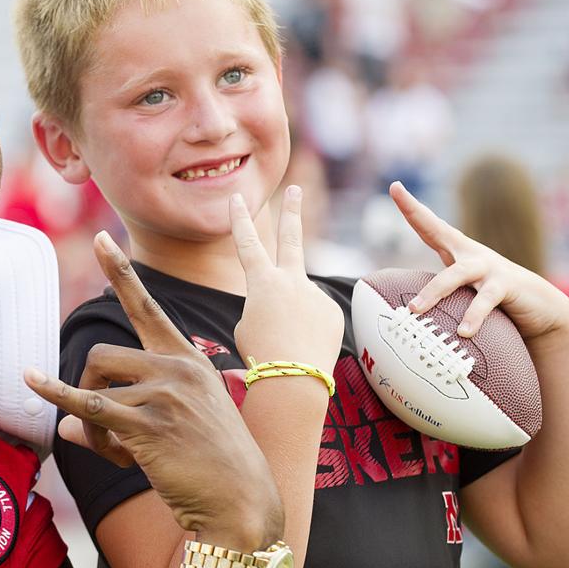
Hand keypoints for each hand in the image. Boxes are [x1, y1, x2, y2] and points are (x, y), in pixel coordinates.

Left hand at [23, 232, 280, 537]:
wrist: (243, 505)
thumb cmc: (210, 469)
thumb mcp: (170, 430)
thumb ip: (118, 418)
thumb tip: (65, 426)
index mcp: (188, 360)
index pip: (148, 307)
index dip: (122, 272)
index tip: (104, 239)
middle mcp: (178, 368)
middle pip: (102, 355)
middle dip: (89, 390)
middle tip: (105, 431)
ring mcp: (165, 394)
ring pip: (96, 390)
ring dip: (94, 427)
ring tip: (117, 454)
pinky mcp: (149, 425)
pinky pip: (89, 407)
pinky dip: (57, 395)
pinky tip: (31, 380)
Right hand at [229, 186, 342, 375]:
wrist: (292, 377)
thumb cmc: (261, 354)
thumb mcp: (248, 325)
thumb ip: (266, 303)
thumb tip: (286, 302)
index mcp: (261, 282)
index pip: (247, 243)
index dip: (239, 220)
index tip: (236, 197)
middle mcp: (290, 280)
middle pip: (290, 238)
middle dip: (291, 211)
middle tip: (294, 189)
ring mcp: (314, 294)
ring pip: (300, 300)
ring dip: (293, 319)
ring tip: (287, 344)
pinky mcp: (332, 310)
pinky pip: (316, 318)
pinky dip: (308, 332)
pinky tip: (304, 348)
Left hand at [390, 182, 568, 340]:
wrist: (540, 308)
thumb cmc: (493, 300)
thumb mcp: (463, 291)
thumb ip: (439, 292)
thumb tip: (405, 309)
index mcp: (458, 252)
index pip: (429, 226)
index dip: (411, 207)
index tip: (395, 185)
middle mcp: (471, 254)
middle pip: (438, 232)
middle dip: (416, 214)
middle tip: (393, 193)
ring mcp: (489, 267)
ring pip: (456, 274)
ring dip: (434, 292)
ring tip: (415, 310)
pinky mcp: (506, 285)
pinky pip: (485, 300)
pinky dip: (473, 316)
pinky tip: (464, 333)